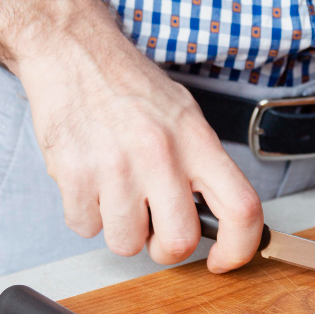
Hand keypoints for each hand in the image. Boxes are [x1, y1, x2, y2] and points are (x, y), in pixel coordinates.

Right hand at [16, 33, 262, 271]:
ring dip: (121, 229)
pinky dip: (85, 215)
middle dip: (166, 248)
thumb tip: (217, 221)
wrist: (73, 52)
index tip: (222, 260)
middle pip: (179, 241)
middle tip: (155, 227)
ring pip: (126, 244)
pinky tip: (89, 183)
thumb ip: (204, 168)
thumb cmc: (130, 87)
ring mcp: (115, 167)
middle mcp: (161, 155)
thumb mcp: (185, 117)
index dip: (238, 248)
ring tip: (116, 192)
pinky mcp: (73, 174)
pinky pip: (84, 228)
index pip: (241, 209)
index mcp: (197, 142)